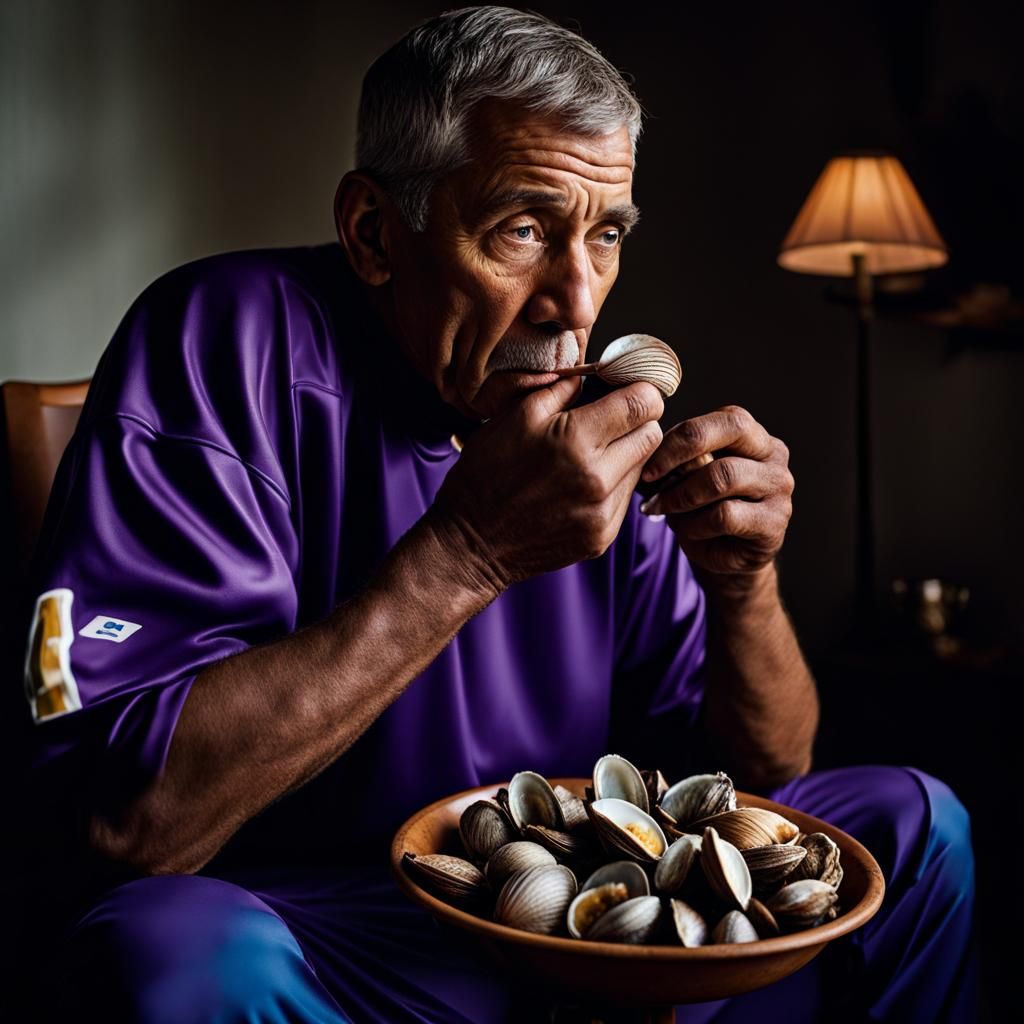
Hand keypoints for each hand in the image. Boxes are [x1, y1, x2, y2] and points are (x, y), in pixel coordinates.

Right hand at [431, 376, 663, 589]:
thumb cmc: (485, 474)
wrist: (471, 543)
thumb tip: (592, 376)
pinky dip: (610, 486)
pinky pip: (624, 499)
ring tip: (587, 455)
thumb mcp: (513, 418)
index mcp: (575, 440)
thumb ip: (560, 390)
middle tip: (609, 421)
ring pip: (641, 467)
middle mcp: (597, 478)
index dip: (641, 390)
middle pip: (651, 434)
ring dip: (624, 454)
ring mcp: (602, 512)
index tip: (628, 390)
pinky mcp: (602, 536)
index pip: (642, 403)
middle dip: (636, 421)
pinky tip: (579, 485)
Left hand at [638, 405, 793, 580]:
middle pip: (732, 429)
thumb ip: (679, 459)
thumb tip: (647, 448)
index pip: (722, 416)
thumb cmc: (703, 510)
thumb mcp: (687, 478)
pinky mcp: (774, 523)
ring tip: (662, 508)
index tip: (647, 462)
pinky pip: (725, 516)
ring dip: (682, 494)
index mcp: (752, 434)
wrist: (727, 558)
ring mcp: (778, 488)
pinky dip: (695, 524)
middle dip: (681, 451)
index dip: (680, 435)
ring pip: (724, 475)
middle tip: (649, 477)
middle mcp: (773, 455)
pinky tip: (686, 530)